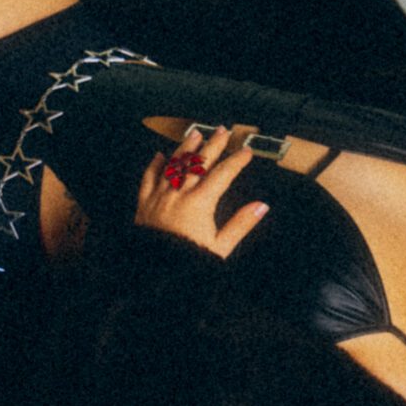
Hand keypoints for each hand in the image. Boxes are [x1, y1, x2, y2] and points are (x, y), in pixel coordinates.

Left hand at [135, 126, 268, 258]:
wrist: (155, 273)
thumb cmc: (188, 262)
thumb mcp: (221, 247)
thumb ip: (241, 224)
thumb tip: (261, 207)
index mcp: (200, 203)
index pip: (222, 175)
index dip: (236, 161)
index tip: (246, 152)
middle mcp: (179, 194)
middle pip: (199, 162)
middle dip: (213, 145)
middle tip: (223, 132)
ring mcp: (160, 196)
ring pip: (174, 164)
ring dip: (186, 147)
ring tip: (195, 134)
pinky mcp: (144, 204)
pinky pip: (148, 178)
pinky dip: (155, 165)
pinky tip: (159, 155)